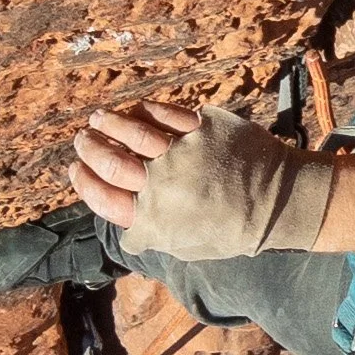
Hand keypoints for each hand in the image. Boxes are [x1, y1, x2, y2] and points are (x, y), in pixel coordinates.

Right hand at [70, 102, 334, 261]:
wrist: (279, 202)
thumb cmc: (232, 229)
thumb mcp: (187, 246)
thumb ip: (153, 234)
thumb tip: (126, 225)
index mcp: (155, 219)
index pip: (104, 198)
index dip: (85, 182)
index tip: (76, 169)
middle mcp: (163, 185)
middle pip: (112, 162)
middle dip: (90, 149)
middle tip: (83, 140)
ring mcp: (182, 153)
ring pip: (132, 132)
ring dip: (109, 123)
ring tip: (98, 119)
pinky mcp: (202, 128)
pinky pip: (165, 114)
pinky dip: (145, 110)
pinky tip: (135, 109)